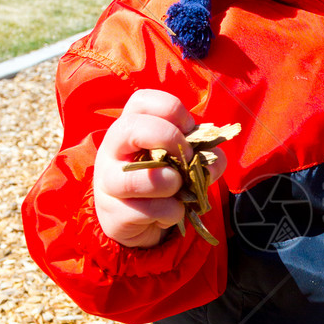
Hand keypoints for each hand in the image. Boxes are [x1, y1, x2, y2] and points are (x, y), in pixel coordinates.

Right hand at [93, 90, 226, 247]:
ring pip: (134, 179)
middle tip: (187, 157)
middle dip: (169, 138)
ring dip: (169, 183)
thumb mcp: (183, 163)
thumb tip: (214, 161)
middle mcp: (112, 150)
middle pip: (131, 127)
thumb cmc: (161, 182)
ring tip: (177, 188)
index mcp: (130, 128)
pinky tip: (169, 213)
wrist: (136, 222)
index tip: (189, 131)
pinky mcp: (113, 213)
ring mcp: (108, 182)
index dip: (173, 110)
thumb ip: (204, 156)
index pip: (142, 101)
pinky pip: (147, 211)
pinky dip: (170, 212)